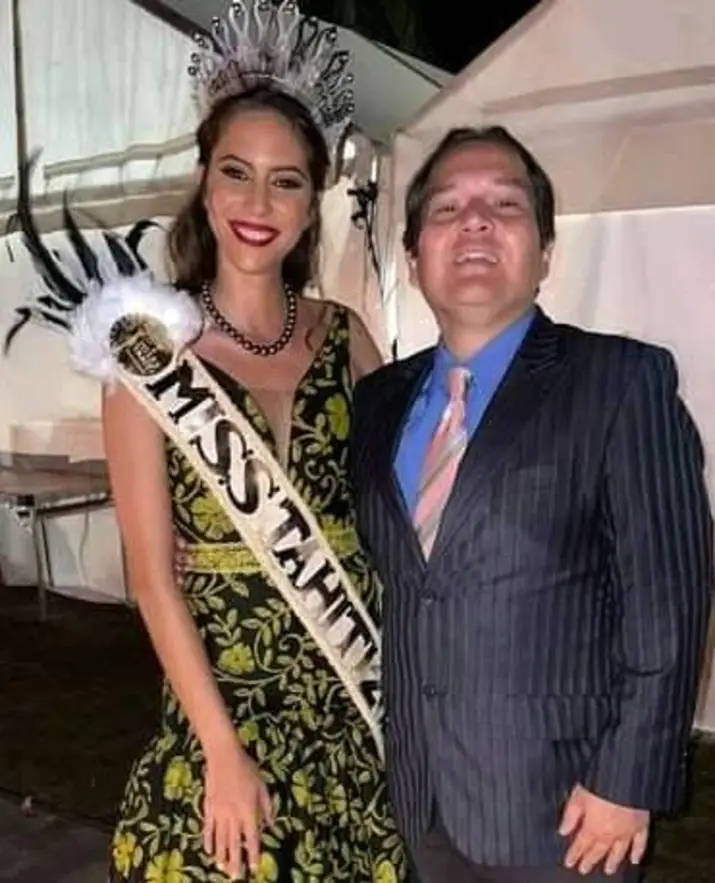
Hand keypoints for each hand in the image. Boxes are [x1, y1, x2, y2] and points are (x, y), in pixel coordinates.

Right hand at [204, 739, 273, 878]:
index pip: (252, 838)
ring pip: (221, 839)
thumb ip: (267, 806)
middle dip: (236, 861)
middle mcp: (233, 815)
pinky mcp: (208, 808)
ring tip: (223, 869)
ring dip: (222, 856)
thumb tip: (271, 824)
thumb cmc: (247, 768)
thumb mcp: (262, 785)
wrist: (224, 756)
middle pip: (235, 843)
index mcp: (249, 811)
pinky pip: (208, 829)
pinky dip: (209, 841)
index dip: (254, 854)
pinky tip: (209, 851)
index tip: (255, 868)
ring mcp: (219, 813)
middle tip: (235, 877)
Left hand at [559, 784, 648, 874]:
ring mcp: (627, 831)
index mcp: (593, 826)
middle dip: (590, 860)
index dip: (574, 854)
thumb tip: (563, 830)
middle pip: (598, 850)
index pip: (581, 844)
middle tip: (584, 870)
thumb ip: (571, 814)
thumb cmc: (600, 783)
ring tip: (608, 870)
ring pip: (619, 852)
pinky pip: (640, 844)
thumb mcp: (578, 795)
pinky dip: (637, 853)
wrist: (625, 778)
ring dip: (613, 862)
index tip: (569, 863)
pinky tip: (634, 860)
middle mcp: (610, 834)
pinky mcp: (642, 825)